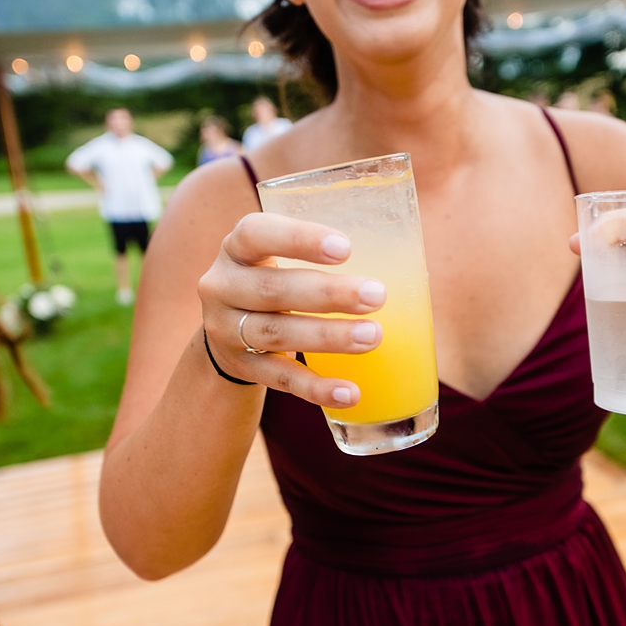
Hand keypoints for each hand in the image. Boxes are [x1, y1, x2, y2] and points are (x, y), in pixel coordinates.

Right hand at [197, 212, 386, 408]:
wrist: (226, 328)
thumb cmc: (275, 278)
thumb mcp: (278, 255)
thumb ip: (321, 249)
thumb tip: (403, 249)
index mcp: (236, 247)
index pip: (257, 233)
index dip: (299, 239)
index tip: (346, 248)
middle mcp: (222, 286)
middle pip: (272, 289)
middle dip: (328, 294)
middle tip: (377, 295)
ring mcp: (226, 330)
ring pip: (277, 333)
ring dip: (328, 337)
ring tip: (373, 336)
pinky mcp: (242, 367)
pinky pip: (281, 380)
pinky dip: (317, 388)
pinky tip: (351, 392)